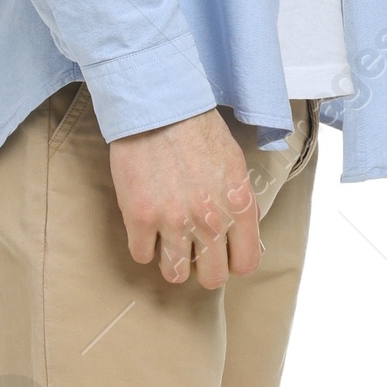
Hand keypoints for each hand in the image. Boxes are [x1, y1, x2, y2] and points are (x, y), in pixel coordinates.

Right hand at [109, 108, 259, 288]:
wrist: (159, 108)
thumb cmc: (199, 132)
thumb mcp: (236, 166)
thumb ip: (242, 204)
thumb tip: (244, 234)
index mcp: (239, 208)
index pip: (246, 264)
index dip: (233, 262)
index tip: (222, 253)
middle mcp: (210, 221)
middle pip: (211, 278)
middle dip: (203, 267)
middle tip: (193, 249)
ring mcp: (173, 222)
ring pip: (174, 274)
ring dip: (171, 260)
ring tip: (167, 241)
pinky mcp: (139, 218)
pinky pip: (141, 256)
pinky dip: (143, 246)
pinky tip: (146, 227)